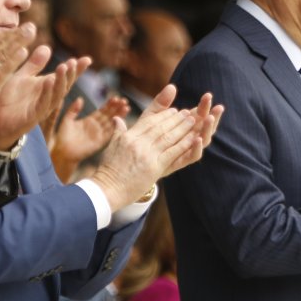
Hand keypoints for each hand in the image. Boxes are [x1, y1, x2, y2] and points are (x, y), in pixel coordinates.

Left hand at [0, 51, 89, 149]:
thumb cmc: (10, 99)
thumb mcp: (22, 76)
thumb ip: (34, 64)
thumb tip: (47, 47)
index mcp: (48, 87)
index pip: (66, 77)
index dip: (77, 69)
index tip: (87, 59)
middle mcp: (49, 97)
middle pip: (65, 85)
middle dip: (71, 74)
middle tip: (74, 61)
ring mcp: (43, 108)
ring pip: (57, 94)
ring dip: (61, 80)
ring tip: (63, 67)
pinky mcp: (33, 116)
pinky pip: (43, 104)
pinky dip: (47, 92)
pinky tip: (49, 81)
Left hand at [46, 96, 127, 180]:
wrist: (63, 152)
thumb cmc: (63, 137)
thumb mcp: (67, 120)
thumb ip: (73, 109)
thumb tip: (80, 98)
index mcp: (89, 120)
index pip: (102, 110)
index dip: (109, 104)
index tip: (115, 98)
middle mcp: (96, 127)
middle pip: (109, 115)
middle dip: (117, 108)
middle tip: (124, 100)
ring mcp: (99, 134)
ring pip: (112, 123)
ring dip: (119, 116)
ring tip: (126, 107)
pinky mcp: (100, 142)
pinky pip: (110, 133)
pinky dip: (116, 127)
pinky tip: (120, 119)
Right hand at [89, 85, 219, 209]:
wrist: (107, 189)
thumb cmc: (109, 170)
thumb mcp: (112, 146)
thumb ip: (118, 131)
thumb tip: (117, 118)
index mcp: (129, 136)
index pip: (149, 121)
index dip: (163, 115)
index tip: (174, 110)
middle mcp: (138, 142)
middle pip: (161, 126)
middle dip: (176, 118)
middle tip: (187, 113)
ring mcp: (146, 154)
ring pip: (168, 136)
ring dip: (183, 128)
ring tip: (193, 121)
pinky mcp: (154, 167)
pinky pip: (172, 152)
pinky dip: (184, 144)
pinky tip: (193, 139)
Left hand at [140, 85, 222, 176]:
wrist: (131, 165)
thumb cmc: (142, 140)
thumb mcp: (150, 119)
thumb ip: (161, 104)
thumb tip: (172, 86)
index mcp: (184, 127)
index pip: (199, 114)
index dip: (204, 106)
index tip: (208, 95)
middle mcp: (188, 139)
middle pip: (205, 127)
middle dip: (212, 116)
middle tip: (218, 106)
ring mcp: (184, 151)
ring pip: (203, 141)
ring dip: (207, 130)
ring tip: (209, 118)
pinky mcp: (178, 162)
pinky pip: (192, 157)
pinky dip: (196, 148)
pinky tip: (197, 138)